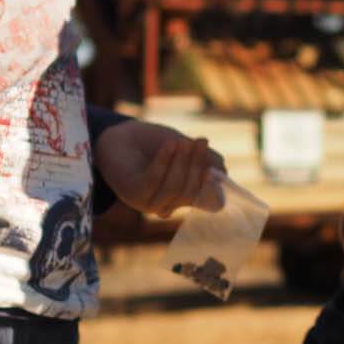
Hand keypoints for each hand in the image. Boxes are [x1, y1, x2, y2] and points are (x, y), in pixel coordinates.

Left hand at [95, 120, 226, 216]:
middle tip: (201, 141)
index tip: (216, 167)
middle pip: (189, 192)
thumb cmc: (154, 144)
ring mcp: (147, 203)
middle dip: (197, 165)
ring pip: (173, 188)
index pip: (201, 197)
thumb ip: (204, 161)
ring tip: (182, 140)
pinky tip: (169, 145)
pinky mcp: (132, 194)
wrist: (120, 138)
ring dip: (181, 162)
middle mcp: (165, 206)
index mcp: (180, 199)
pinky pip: (153, 180)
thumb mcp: (185, 150)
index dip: (210, 185)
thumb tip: (223, 174)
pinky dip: (164, 162)